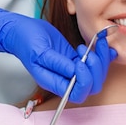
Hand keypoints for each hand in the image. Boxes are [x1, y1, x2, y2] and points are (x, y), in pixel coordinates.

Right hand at [0, 8, 116, 100]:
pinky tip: (104, 44)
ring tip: (96, 43)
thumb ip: (58, 63)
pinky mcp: (75, 59)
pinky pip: (94, 62)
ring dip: (101, 60)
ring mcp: (71, 69)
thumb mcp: (40, 52)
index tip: (80, 62)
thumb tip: (76, 72)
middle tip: (89, 52)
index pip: (77, 94)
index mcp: (53, 82)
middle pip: (91, 86)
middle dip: (96, 70)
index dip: (84, 80)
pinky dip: (103, 55)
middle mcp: (64, 79)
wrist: (21, 30)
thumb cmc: (26, 41)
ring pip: (96, 74)